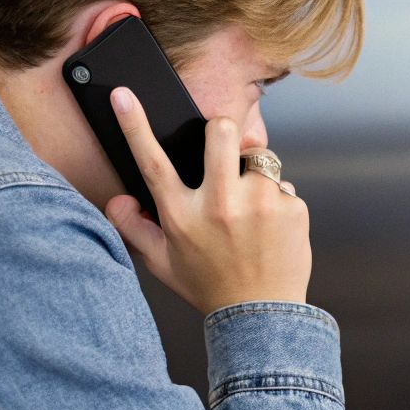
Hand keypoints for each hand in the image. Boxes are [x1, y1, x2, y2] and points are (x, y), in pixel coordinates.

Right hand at [102, 87, 309, 313]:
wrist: (262, 314)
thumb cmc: (209, 287)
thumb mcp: (162, 263)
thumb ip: (135, 228)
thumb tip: (118, 200)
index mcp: (182, 216)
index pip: (153, 162)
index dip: (135, 125)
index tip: (123, 95)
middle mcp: (220, 205)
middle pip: (220, 131)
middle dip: (221, 130)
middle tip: (224, 150)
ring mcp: (259, 204)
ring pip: (256, 160)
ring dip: (252, 178)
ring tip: (251, 216)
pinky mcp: (291, 208)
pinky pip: (281, 187)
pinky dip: (277, 204)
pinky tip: (271, 232)